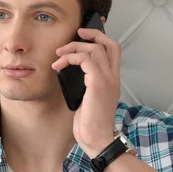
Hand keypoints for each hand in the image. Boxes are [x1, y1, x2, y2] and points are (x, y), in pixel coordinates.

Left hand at [52, 27, 121, 157]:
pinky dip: (70, 58)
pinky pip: (85, 60)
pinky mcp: (98, 83)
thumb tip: (69, 71)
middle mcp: (114, 77)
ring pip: (95, 49)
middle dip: (90, 35)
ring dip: (74, 47)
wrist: (97, 139)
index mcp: (113, 80)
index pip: (113, 50)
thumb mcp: (88, 99)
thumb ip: (86, 84)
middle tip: (74, 35)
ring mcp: (108, 79)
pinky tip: (58, 65)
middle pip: (107, 44)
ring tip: (59, 54)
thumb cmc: (91, 124)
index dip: (101, 37)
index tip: (85, 32)